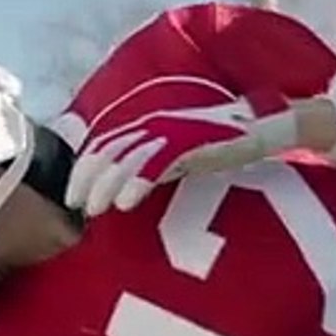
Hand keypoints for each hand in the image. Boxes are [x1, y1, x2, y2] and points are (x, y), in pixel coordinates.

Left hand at [64, 89, 299, 217]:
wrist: (265, 127)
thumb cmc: (220, 144)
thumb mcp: (178, 154)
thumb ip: (152, 165)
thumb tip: (125, 189)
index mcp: (148, 127)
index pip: (103, 146)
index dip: (83, 170)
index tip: (71, 198)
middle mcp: (154, 125)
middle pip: (106, 151)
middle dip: (86, 179)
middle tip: (74, 205)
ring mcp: (172, 132)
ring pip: (125, 158)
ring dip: (105, 185)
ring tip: (92, 209)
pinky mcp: (192, 141)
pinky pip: (156, 163)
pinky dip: (136, 183)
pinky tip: (124, 204)